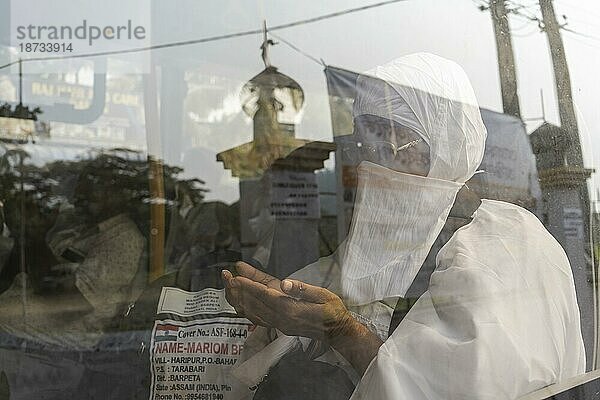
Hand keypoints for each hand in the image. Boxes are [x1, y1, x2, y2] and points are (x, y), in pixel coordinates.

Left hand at [222, 262, 354, 342]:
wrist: (338, 332)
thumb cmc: (333, 311)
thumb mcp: (323, 295)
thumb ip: (302, 289)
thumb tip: (285, 283)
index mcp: (292, 310)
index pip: (266, 296)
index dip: (250, 286)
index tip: (236, 277)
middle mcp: (283, 320)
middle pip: (255, 304)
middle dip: (239, 290)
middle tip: (226, 277)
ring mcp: (281, 325)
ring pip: (254, 313)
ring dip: (240, 300)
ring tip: (228, 287)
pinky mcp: (281, 327)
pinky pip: (259, 319)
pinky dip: (247, 310)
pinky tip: (241, 303)